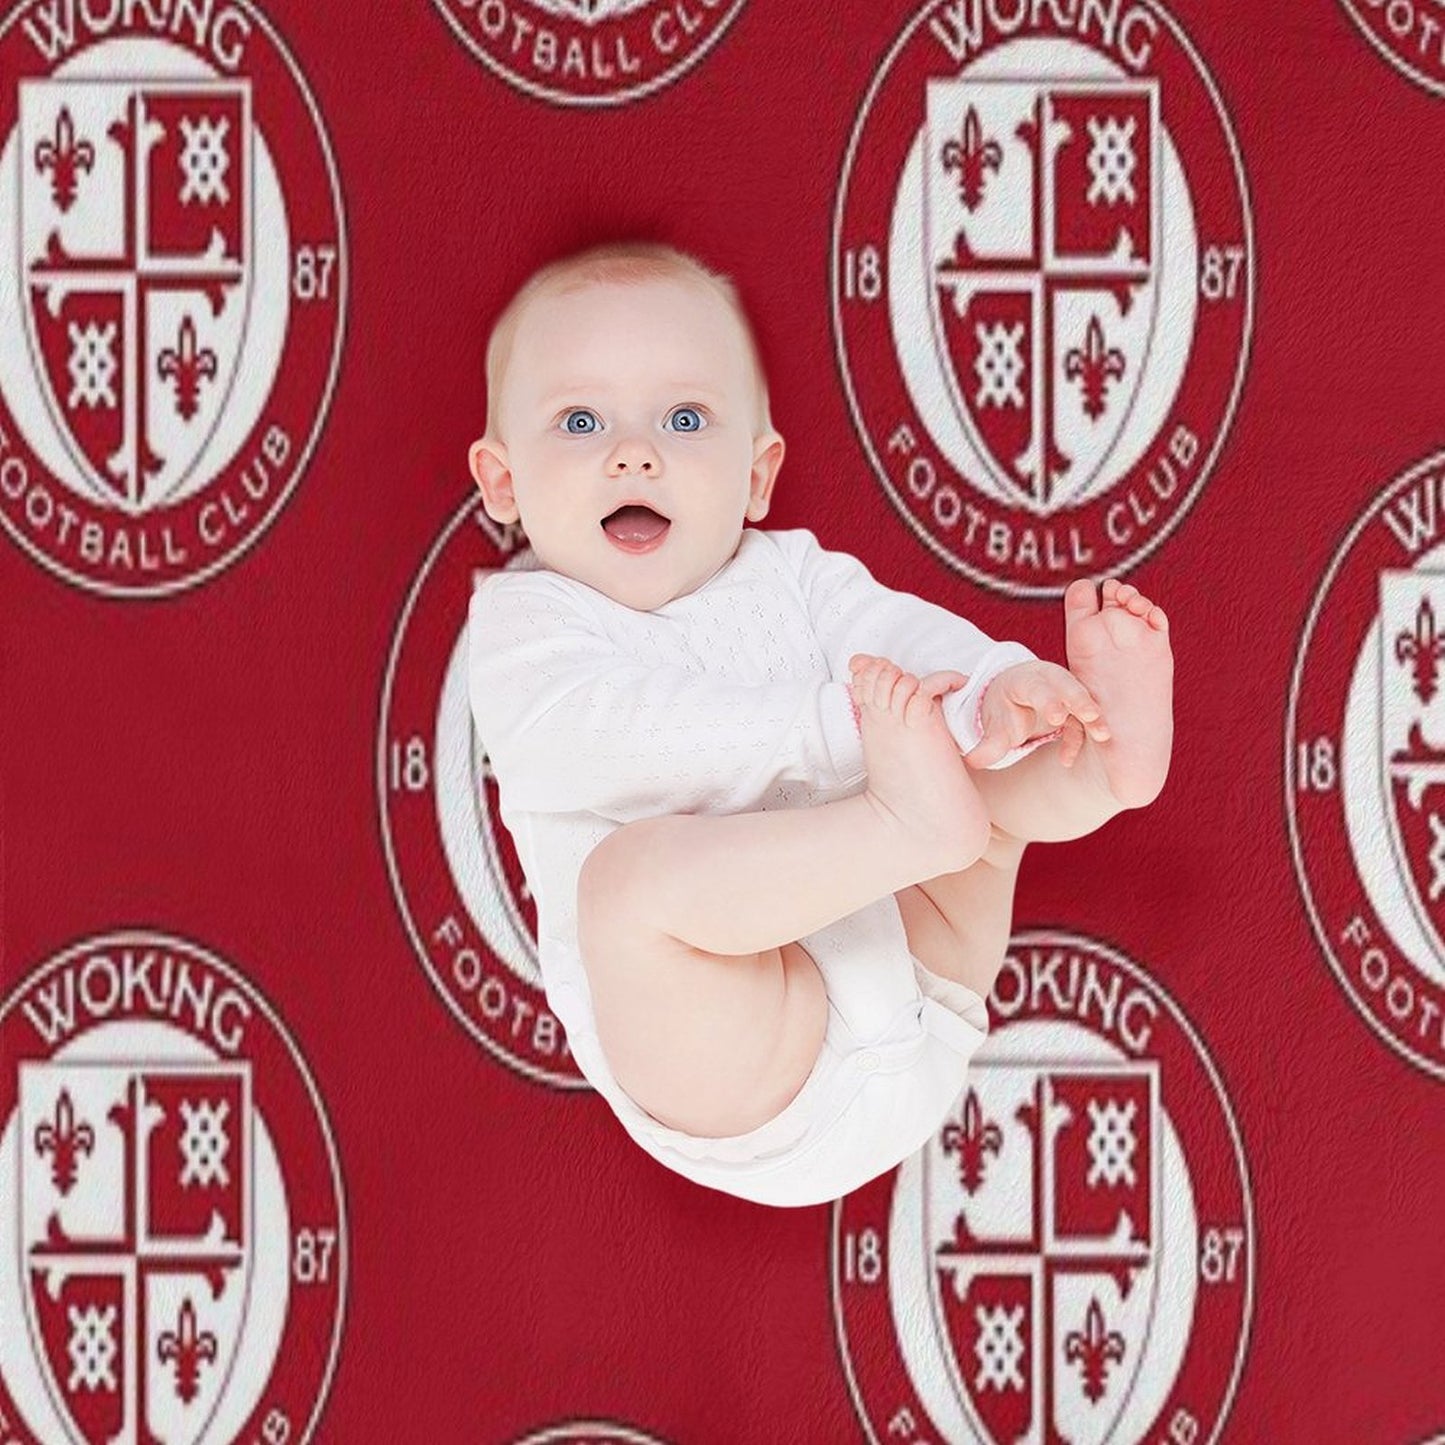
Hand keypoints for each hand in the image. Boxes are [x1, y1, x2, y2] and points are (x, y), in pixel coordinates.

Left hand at [964, 660, 1109, 769]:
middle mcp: (1048, 681)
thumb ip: (987, 744)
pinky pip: (1083, 721)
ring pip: (1083, 700)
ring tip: (1103, 735)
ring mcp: (1065, 691)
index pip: (1037, 687)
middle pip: (1067, 686)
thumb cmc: (1005, 708)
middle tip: (1090, 715)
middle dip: (1079, 700)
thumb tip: (972, 761)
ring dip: (1093, 717)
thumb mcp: (995, 724)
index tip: (1056, 717)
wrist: (1014, 695)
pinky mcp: (1076, 706)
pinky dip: (1080, 738)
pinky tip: (1065, 760)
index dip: (1048, 700)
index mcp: (1024, 680)